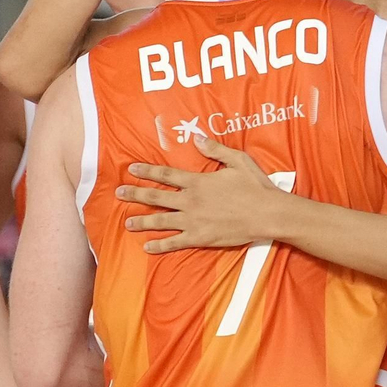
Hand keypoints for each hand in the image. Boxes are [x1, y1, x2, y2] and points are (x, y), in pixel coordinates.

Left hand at [118, 134, 284, 251]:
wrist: (268, 214)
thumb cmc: (255, 186)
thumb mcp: (237, 161)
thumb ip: (215, 150)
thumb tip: (197, 139)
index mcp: (197, 181)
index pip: (165, 175)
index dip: (146, 171)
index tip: (131, 169)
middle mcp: (190, 200)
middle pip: (156, 197)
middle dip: (135, 194)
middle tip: (119, 193)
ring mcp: (193, 221)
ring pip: (161, 221)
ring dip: (142, 221)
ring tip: (127, 223)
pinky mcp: (200, 238)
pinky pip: (175, 242)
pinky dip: (160, 245)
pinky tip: (147, 247)